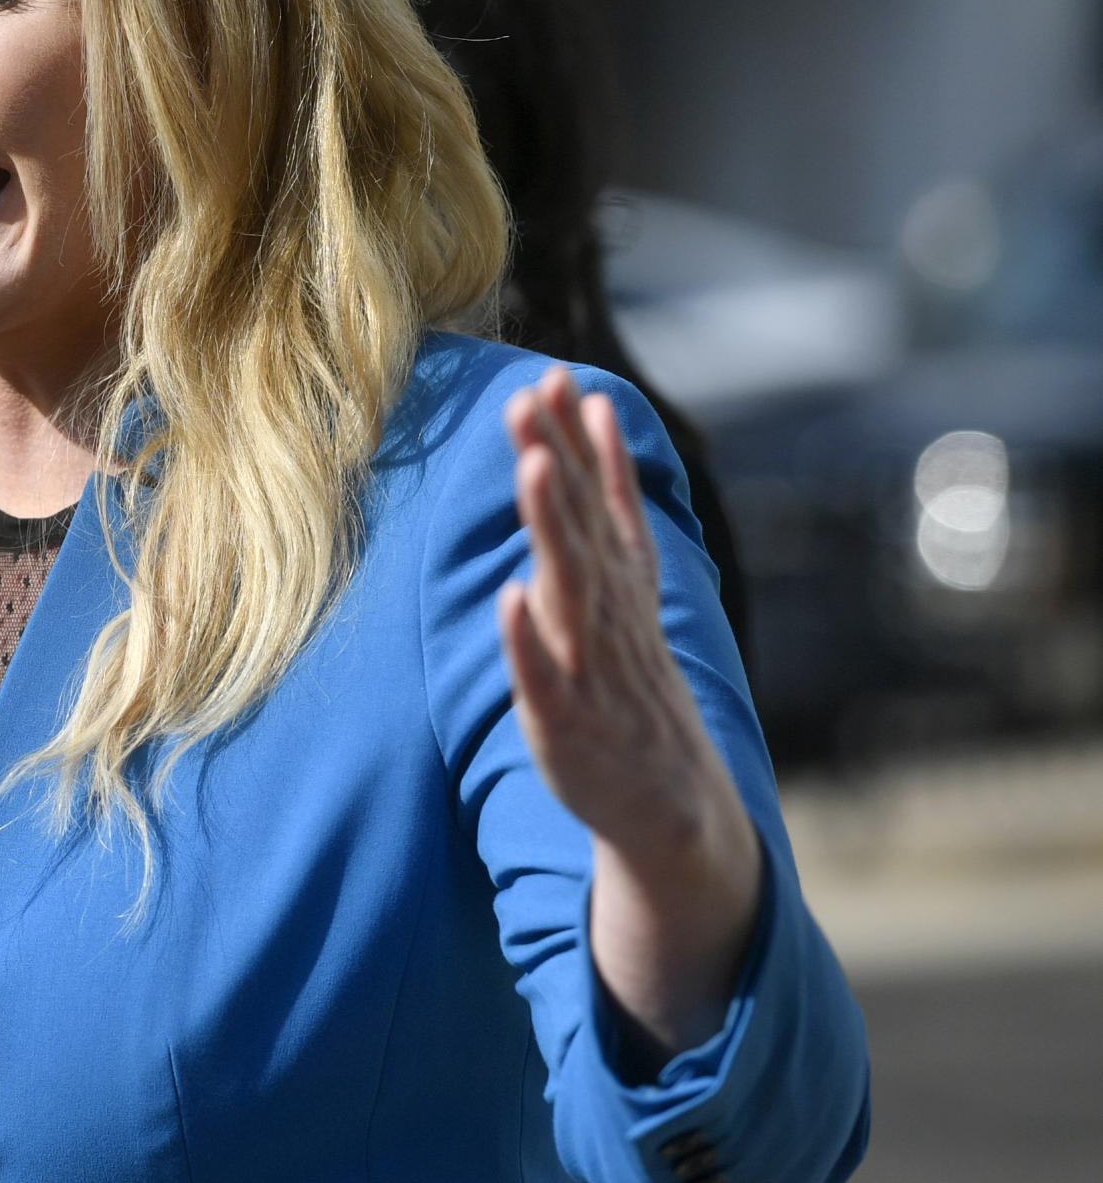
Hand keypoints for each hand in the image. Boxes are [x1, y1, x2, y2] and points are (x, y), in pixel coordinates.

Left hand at [497, 368, 761, 1070]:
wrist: (670, 805)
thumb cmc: (632, 681)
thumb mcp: (625, 584)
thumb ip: (607, 503)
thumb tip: (592, 413)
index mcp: (622, 585)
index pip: (596, 501)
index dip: (576, 440)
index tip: (554, 377)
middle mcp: (611, 618)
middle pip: (580, 528)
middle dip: (557, 462)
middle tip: (533, 396)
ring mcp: (591, 669)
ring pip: (571, 589)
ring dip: (552, 529)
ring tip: (529, 467)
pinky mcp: (566, 724)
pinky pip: (545, 677)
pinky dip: (530, 639)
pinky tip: (512, 596)